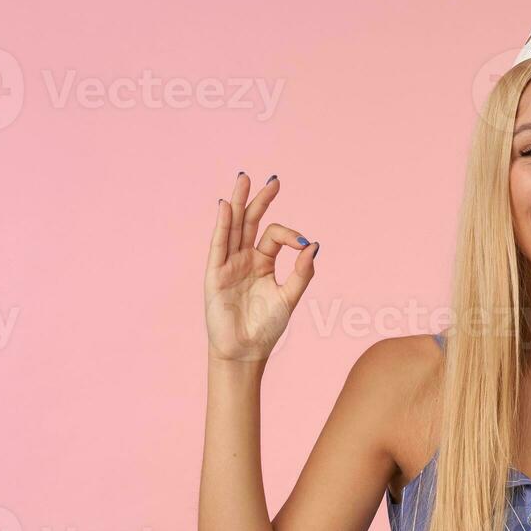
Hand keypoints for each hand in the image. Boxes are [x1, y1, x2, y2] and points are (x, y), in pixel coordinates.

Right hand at [205, 173, 318, 362]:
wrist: (246, 351)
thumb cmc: (267, 327)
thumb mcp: (290, 297)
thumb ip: (302, 272)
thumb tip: (315, 245)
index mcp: (263, 262)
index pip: (274, 236)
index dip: (291, 235)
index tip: (303, 245)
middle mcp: (244, 258)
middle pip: (251, 221)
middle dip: (260, 200)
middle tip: (273, 180)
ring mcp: (228, 264)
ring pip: (233, 226)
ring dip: (239, 203)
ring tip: (244, 178)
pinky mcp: (215, 274)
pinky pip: (218, 245)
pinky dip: (222, 225)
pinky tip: (226, 206)